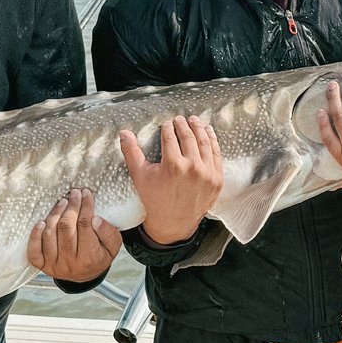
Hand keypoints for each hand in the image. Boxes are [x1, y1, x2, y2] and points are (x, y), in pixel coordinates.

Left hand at [28, 188, 122, 283]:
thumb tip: (95, 219)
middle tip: (74, 194)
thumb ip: (109, 233)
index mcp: (89, 258)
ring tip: (62, 202)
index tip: (86, 194)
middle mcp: (70, 262)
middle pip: (66, 228)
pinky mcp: (42, 265)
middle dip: (71, 207)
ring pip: (50, 234)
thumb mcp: (112, 247)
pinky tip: (41, 222)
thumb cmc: (98, 257)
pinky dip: (35, 235)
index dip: (85, 206)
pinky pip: (34, 249)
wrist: (85, 277)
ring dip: (55, 214)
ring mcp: (54, 265)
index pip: (85, 225)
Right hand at [122, 113, 227, 246]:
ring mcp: (207, 174)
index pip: (171, 138)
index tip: (167, 123)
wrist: (172, 224)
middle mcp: (193, 168)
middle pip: (189, 138)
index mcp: (173, 166)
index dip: (168, 128)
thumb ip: (132, 152)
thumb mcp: (140, 176)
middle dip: (184, 125)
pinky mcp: (217, 180)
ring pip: (205, 144)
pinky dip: (213, 142)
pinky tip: (209, 133)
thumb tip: (124, 132)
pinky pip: (216, 156)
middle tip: (181, 118)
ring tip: (195, 121)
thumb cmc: (154, 200)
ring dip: (200, 129)